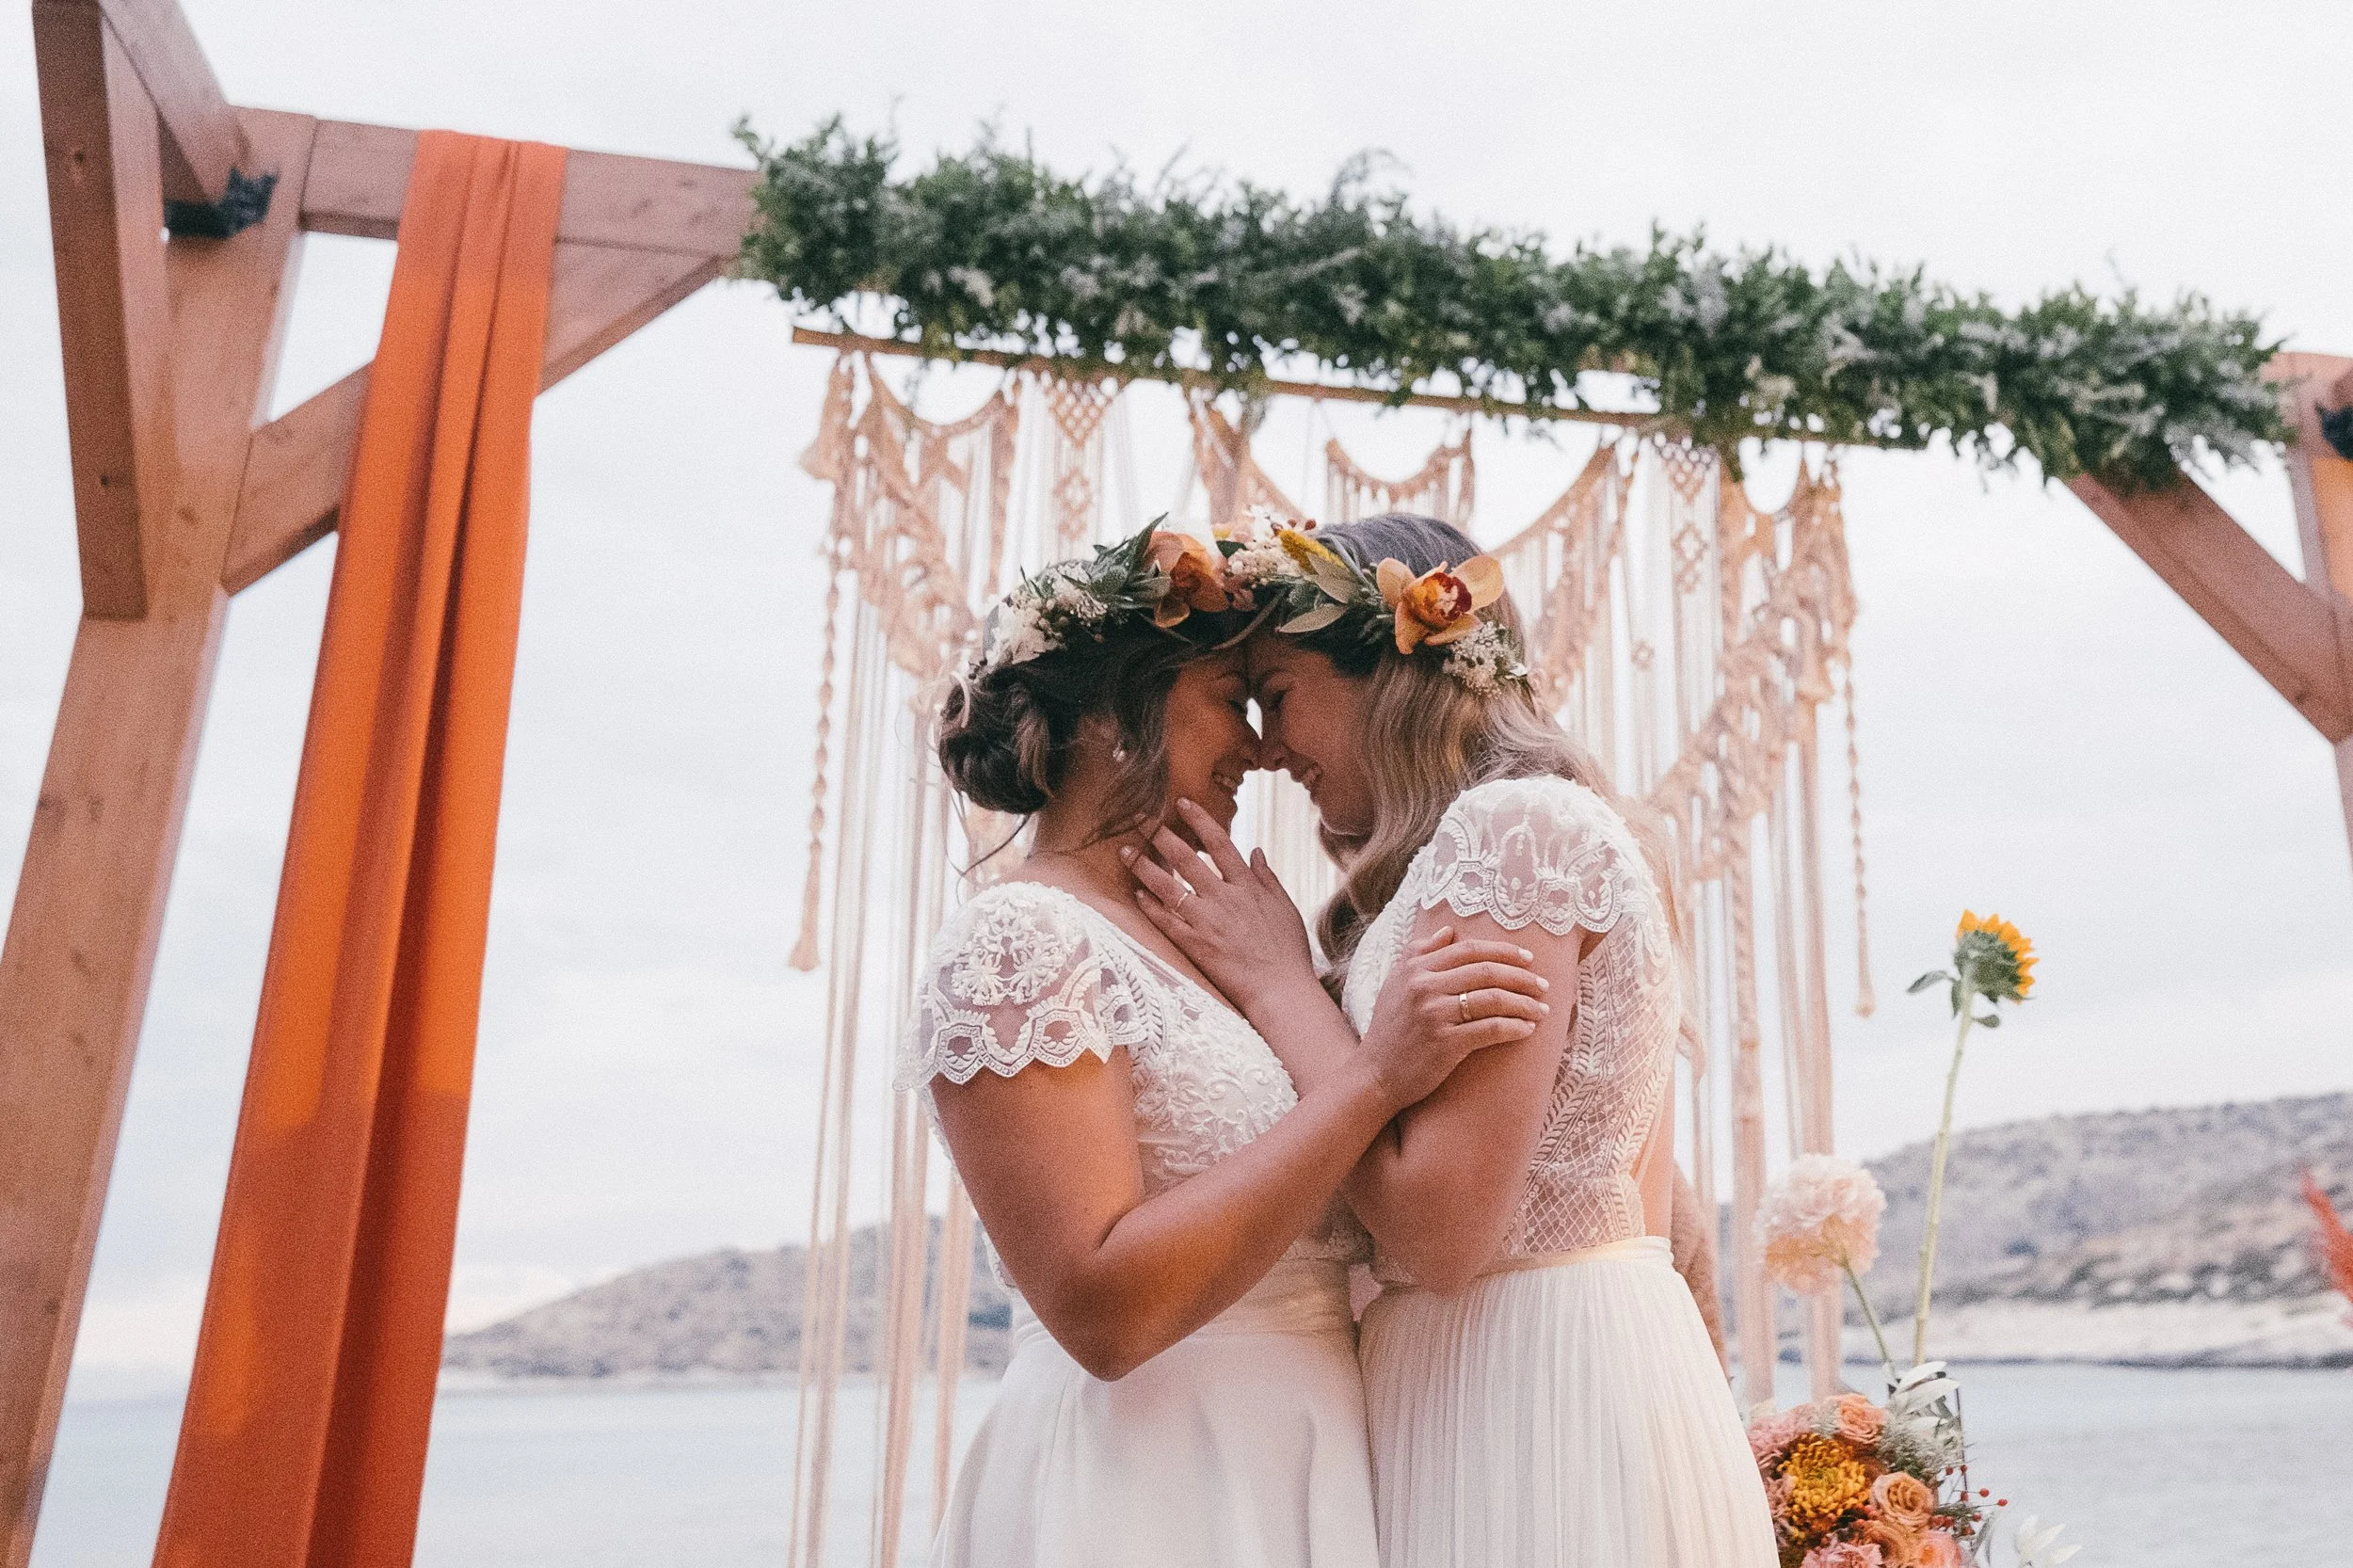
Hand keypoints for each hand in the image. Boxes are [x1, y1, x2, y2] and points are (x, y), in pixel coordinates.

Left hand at [1124, 799, 1315, 1012]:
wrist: (1280, 990)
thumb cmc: (1288, 951)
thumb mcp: (1285, 907)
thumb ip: (1267, 877)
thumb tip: (1255, 849)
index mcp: (1247, 886)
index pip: (1218, 843)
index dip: (1199, 820)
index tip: (1182, 802)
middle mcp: (1224, 898)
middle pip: (1185, 858)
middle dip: (1160, 834)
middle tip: (1139, 817)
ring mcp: (1206, 922)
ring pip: (1168, 887)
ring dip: (1144, 867)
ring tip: (1125, 852)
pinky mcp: (1195, 945)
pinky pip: (1166, 922)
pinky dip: (1150, 907)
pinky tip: (1136, 894)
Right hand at [1357, 928, 1551, 1108]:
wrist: (1375, 1075)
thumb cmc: (1388, 1029)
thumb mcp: (1395, 983)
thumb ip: (1418, 952)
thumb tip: (1448, 930)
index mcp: (1415, 969)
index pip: (1469, 950)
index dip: (1503, 951)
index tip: (1528, 958)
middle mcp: (1424, 987)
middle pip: (1486, 972)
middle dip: (1522, 976)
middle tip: (1543, 984)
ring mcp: (1435, 1015)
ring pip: (1493, 999)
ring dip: (1525, 1003)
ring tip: (1542, 1009)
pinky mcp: (1445, 1044)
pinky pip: (1491, 1029)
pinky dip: (1514, 1028)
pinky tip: (1528, 1029)